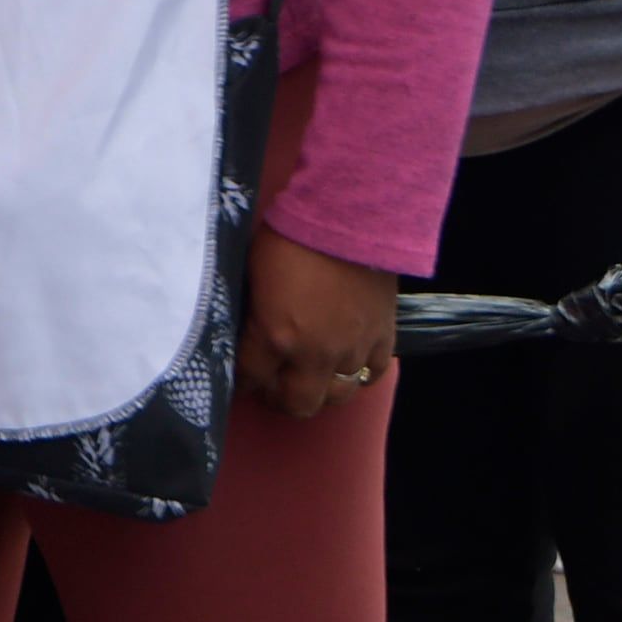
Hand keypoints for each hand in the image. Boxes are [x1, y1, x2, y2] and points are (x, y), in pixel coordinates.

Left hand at [235, 225, 396, 418]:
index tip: (239, 378)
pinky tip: (343, 363)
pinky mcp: (382, 338)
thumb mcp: (251, 273)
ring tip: (308, 377)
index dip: (241, 381)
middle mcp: (314, 353)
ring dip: (319, 390)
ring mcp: (352, 349)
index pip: (251, 379)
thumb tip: (245, 327)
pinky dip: (356, 375)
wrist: (349, 217)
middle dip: (279, 399)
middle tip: (271, 385)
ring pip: (336, 396)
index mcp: (275, 336)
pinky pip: (371, 375)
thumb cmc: (291, 236)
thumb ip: (250, 310)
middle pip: (297, 404)